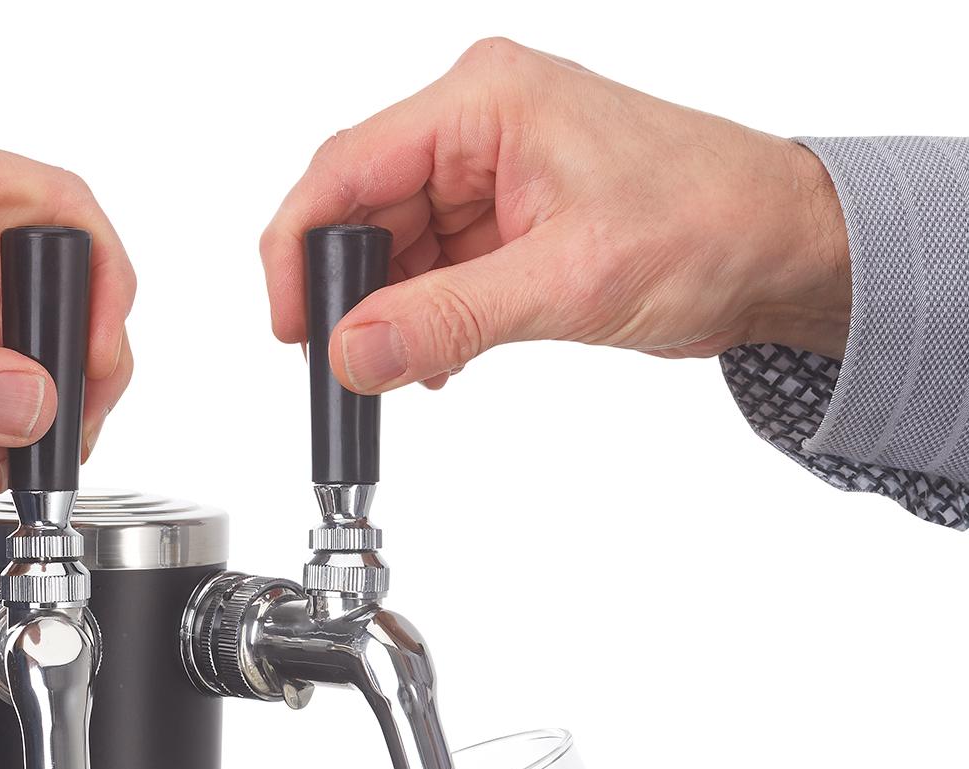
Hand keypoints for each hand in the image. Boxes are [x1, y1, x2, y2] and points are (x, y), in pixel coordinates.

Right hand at [261, 39, 849, 394]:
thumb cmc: (706, 225)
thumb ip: (448, 320)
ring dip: (390, 313)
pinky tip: (438, 359)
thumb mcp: (566, 282)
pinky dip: (424, 318)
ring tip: (411, 367)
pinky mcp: (506, 217)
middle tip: (349, 364)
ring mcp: (490, 170)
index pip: (347, 167)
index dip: (302, 251)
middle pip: (361, 208)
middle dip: (347, 292)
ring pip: (393, 247)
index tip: (290, 328)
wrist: (778, 249)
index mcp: (484, 101)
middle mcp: (478, 122)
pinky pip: (432, 268)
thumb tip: (354, 351)